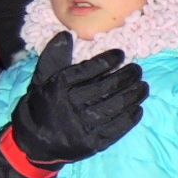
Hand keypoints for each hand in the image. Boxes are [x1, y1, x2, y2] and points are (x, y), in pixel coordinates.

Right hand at [11, 31, 146, 166]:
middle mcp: (70, 106)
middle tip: (137, 69)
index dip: (107, 60)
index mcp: (58, 87)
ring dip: (134, 94)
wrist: (34, 143)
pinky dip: (131, 116)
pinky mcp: (94, 143)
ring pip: (116, 107)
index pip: (87, 70)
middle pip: (106, 87)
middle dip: (126, 76)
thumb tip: (66, 34)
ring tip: (143, 86)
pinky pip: (118, 128)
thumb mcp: (43, 79)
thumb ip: (55, 57)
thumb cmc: (43, 104)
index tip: (120, 54)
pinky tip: (138, 107)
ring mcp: (83, 126)